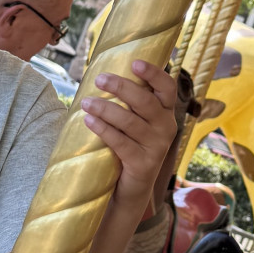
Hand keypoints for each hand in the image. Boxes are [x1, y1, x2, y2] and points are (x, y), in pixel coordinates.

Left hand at [82, 61, 178, 203]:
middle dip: (121, 87)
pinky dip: (103, 129)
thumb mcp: (135, 123)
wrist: (131, 189)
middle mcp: (166, 128)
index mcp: (166, 113)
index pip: (167, 88)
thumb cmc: (129, 147)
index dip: (154, 74)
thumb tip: (103, 74)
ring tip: (86, 102)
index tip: (135, 63)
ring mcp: (157, 147)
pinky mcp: (143, 165)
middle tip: (99, 78)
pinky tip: (88, 120)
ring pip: (130, 121)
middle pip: (146, 101)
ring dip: (105, 108)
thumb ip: (129, 103)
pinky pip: (121, 143)